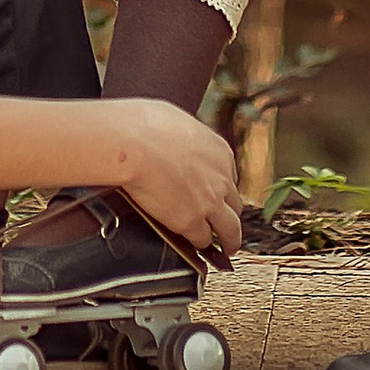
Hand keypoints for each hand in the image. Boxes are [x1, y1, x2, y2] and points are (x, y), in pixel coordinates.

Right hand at [106, 99, 245, 262]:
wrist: (134, 143)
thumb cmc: (145, 125)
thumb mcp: (175, 120)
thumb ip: (184, 137)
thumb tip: (173, 136)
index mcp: (219, 151)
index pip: (229, 175)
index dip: (221, 187)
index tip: (216, 193)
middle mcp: (221, 178)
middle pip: (234, 203)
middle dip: (229, 213)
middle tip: (226, 223)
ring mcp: (209, 202)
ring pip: (230, 229)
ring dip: (229, 240)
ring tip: (227, 248)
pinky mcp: (191, 222)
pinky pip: (203, 240)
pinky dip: (201, 245)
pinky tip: (198, 249)